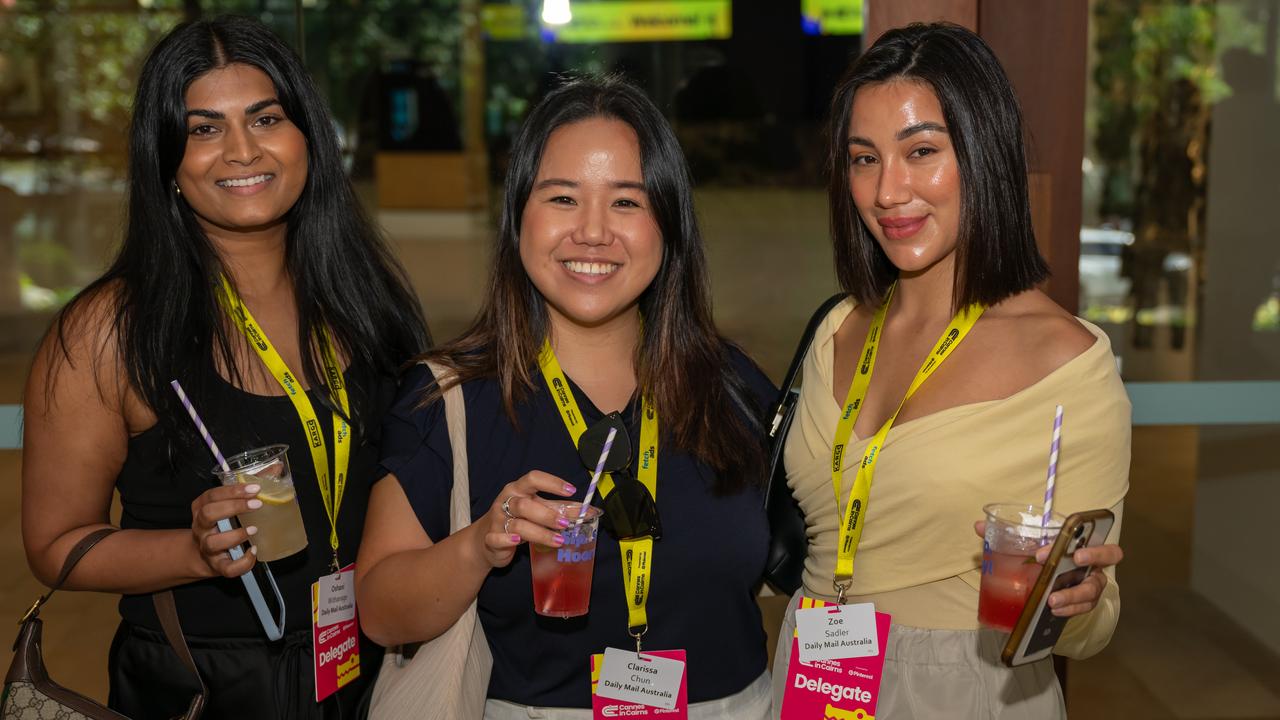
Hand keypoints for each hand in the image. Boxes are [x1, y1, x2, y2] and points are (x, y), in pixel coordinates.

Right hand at [191, 484, 260, 577]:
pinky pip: (227, 568)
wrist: (205, 554)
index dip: (232, 490)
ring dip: (235, 536)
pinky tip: (253, 552)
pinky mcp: (216, 565)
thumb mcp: (233, 501)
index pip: (212, 495)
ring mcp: (206, 547)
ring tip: (254, 530)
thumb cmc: (224, 521)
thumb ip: (253, 484)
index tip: (255, 488)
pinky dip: (242, 562)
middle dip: (233, 507)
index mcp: (202, 507)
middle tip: (258, 504)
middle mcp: (201, 527)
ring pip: (213, 542)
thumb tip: (276, 467)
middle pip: (208, 514)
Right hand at [477, 471, 575, 568]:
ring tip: (559, 540)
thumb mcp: (537, 510)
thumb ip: (560, 509)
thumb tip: (588, 511)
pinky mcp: (491, 539)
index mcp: (518, 489)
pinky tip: (518, 541)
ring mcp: (498, 520)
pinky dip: (507, 539)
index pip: (533, 479)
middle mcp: (506, 502)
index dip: (552, 483)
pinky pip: (497, 538)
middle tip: (566, 524)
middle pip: (525, 504)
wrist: (486, 539)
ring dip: (540, 532)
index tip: (571, 490)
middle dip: (548, 514)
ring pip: (517, 524)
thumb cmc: (517, 519)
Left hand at [973, 521, 1123, 617]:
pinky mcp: (1087, 601)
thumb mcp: (1028, 544)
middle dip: (1096, 555)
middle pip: (1112, 553)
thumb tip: (978, 526)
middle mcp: (1092, 560)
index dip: (1073, 535)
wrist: (1052, 582)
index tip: (1042, 552)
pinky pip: (1086, 607)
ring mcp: (1092, 582)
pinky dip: (1071, 610)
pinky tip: (1054, 612)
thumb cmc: (1043, 556)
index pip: (1086, 531)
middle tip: (1077, 559)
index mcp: (1080, 539)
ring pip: (1095, 587)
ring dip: (1075, 594)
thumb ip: (1005, 535)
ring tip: (1053, 601)